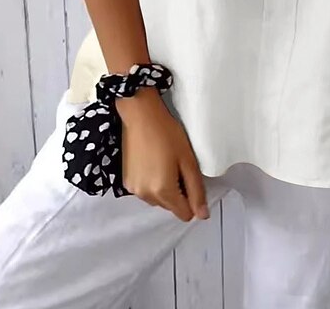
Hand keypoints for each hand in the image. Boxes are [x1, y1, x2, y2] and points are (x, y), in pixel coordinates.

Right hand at [116, 88, 209, 221]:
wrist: (140, 115)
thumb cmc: (166, 132)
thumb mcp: (188, 160)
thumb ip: (196, 190)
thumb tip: (203, 215)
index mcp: (163, 191)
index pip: (185, 214)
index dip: (193, 199)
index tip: (191, 178)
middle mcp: (146, 196)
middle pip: (171, 207)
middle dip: (178, 192)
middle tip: (178, 166)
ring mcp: (133, 189)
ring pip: (157, 200)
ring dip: (164, 188)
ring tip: (165, 162)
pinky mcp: (126, 181)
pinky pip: (145, 191)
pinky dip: (151, 183)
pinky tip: (153, 163)